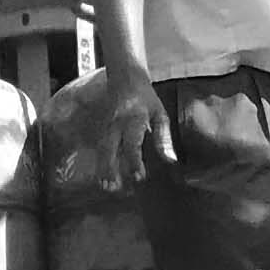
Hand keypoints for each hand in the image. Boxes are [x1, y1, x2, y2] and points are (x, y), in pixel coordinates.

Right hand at [98, 75, 175, 191]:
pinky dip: (100, 164)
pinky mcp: (101, 131)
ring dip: (102, 169)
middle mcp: (116, 124)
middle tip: (113, 187)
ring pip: (102, 151)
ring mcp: (106, 127)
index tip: (139, 177)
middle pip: (110, 149)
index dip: (134, 162)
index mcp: (134, 119)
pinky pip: (99, 149)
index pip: (133, 144)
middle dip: (110, 169)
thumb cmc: (147, 100)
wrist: (125, 81)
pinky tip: (101, 178)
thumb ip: (163, 138)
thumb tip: (170, 160)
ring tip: (105, 186)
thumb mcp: (160, 115)